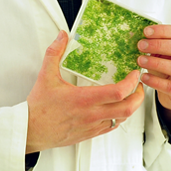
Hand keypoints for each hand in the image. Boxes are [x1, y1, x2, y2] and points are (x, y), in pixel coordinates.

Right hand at [25, 31, 144, 152]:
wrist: (31, 130)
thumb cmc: (39, 106)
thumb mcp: (46, 76)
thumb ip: (55, 53)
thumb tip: (62, 36)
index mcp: (84, 99)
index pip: (118, 92)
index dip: (131, 82)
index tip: (134, 74)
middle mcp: (92, 114)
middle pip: (128, 108)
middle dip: (139, 96)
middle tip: (139, 86)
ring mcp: (92, 126)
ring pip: (122, 119)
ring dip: (130, 107)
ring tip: (130, 96)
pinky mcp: (90, 134)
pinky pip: (112, 126)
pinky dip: (119, 117)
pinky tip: (115, 109)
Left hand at [136, 25, 170, 115]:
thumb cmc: (168, 66)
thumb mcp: (162, 52)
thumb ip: (152, 43)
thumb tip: (132, 34)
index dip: (161, 31)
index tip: (145, 32)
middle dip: (157, 45)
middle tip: (140, 45)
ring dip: (155, 62)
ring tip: (140, 60)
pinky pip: (170, 86)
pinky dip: (155, 81)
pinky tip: (144, 77)